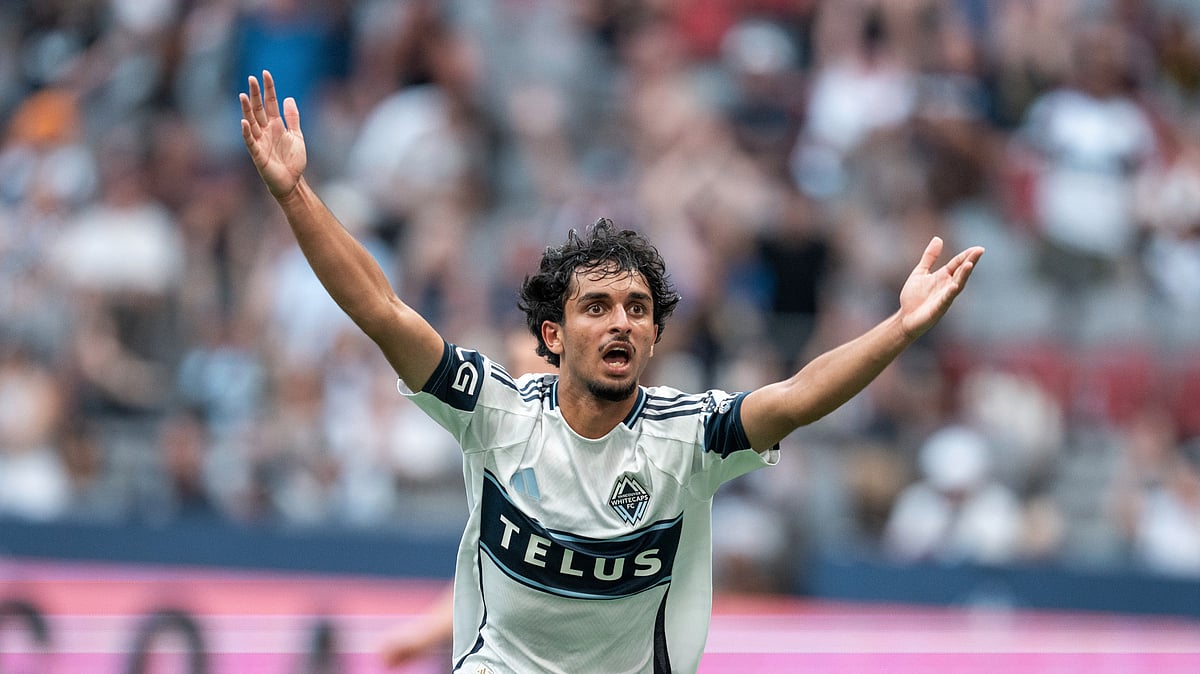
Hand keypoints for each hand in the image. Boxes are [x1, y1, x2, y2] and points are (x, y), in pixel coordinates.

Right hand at [239, 70, 305, 199]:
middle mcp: (265, 131)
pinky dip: (247, 133)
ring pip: (251, 122)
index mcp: (276, 125)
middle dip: (255, 94)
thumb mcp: (297, 136)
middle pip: (258, 109)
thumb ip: (292, 118)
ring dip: (247, 110)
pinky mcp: (258, 154)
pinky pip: (250, 142)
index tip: (265, 73)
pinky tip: (244, 122)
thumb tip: (288, 98)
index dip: (268, 89)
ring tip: (243, 95)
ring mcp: (260, 141)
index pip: (270, 103)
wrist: (292, 182)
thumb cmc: (293, 161)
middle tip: (252, 78)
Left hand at [898, 236, 983, 339]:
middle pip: (961, 272)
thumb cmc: (913, 297)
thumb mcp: (921, 272)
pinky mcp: (938, 309)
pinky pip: (946, 299)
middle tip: (979, 251)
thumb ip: (930, 257)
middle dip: (970, 262)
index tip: (978, 248)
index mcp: (943, 276)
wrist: (905, 318)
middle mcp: (947, 286)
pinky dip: (950, 293)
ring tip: (969, 264)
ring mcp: (944, 297)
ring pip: (957, 285)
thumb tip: (938, 238)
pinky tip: (955, 286)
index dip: (966, 255)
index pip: (957, 263)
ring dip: (963, 275)